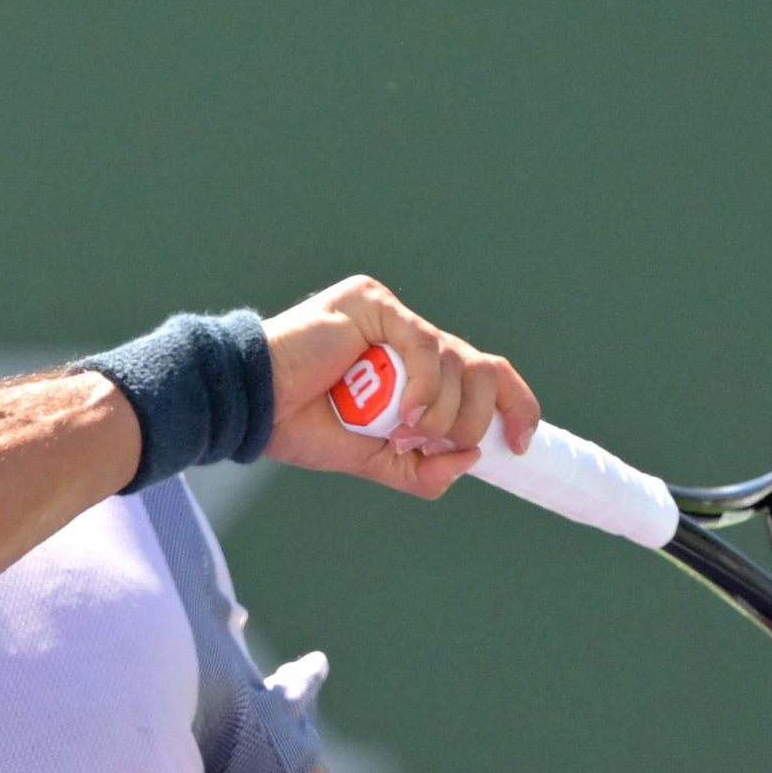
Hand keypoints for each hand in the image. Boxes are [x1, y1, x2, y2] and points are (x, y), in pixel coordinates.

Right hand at [261, 276, 540, 498]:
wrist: (253, 408)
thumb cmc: (299, 425)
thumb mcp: (373, 460)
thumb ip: (420, 469)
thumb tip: (471, 459)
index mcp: (413, 369)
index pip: (482, 375)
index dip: (513, 405)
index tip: (518, 446)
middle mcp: (409, 338)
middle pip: (480, 369)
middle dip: (472, 420)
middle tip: (435, 447)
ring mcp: (393, 317)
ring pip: (457, 362)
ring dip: (440, 413)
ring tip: (399, 433)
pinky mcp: (374, 304)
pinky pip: (425, 344)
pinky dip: (424, 387)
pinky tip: (402, 414)